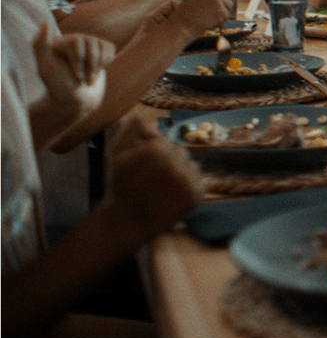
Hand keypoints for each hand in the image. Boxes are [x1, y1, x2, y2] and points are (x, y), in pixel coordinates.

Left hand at [32, 23, 113, 118]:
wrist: (77, 102)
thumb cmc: (59, 87)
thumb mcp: (45, 68)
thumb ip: (40, 45)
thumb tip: (44, 22)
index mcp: (58, 42)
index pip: (76, 42)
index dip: (79, 61)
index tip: (75, 76)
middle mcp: (73, 40)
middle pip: (91, 43)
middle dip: (90, 65)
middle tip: (82, 80)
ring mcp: (87, 45)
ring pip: (102, 46)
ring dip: (98, 66)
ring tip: (89, 78)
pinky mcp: (100, 51)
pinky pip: (110, 48)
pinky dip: (107, 62)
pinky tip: (98, 70)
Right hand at [104, 115, 202, 237]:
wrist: (127, 220)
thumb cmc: (121, 184)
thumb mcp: (117, 154)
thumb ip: (130, 130)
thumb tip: (144, 116)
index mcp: (155, 150)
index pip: (164, 141)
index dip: (153, 154)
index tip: (143, 168)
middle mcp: (174, 163)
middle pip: (179, 151)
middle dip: (167, 162)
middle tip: (152, 179)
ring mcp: (186, 180)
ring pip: (190, 164)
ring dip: (179, 172)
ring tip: (162, 187)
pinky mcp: (196, 195)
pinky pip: (198, 180)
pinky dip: (187, 185)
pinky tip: (172, 195)